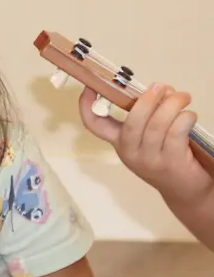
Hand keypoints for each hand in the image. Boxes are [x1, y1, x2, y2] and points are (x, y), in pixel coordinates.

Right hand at [79, 83, 213, 205]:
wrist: (185, 189)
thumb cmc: (168, 155)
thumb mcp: (148, 138)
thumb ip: (146, 117)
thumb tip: (157, 90)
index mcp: (120, 142)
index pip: (95, 125)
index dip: (88, 105)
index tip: (90, 87)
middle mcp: (129, 152)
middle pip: (133, 121)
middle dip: (149, 99)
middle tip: (164, 87)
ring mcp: (149, 160)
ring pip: (158, 124)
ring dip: (173, 104)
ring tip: (183, 98)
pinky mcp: (171, 162)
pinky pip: (177, 132)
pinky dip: (185, 118)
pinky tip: (189, 116)